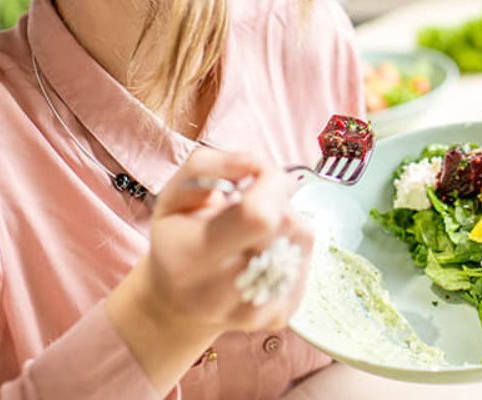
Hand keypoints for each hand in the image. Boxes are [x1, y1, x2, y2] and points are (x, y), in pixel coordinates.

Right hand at [106, 147, 313, 392]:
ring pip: (303, 239)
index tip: (257, 176)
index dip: (270, 183)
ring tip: (255, 230)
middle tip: (253, 203)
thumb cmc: (177, 239)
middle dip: (277, 199)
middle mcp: (222, 294)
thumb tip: (259, 164)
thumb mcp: (174, 194)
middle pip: (286, 224)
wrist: (177, 304)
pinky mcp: (281, 317)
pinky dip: (291, 245)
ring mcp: (256, 312)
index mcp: (191, 259)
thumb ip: (210, 166)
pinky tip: (265, 251)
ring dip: (286, 221)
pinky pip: (307, 260)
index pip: (258, 216)